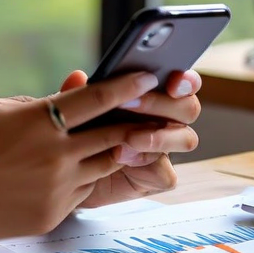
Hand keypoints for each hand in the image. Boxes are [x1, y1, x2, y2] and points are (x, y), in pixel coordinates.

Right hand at [0, 71, 161, 241]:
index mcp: (40, 122)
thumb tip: (66, 97)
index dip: (124, 88)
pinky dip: (77, 181)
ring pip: (98, 169)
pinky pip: (76, 195)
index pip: (95, 100)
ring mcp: (54, 191)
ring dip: (106, 154)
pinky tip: (67, 173)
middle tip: (150, 115)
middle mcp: (55, 158)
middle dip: (131, 125)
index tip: (146, 78)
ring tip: (117, 142)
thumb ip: (34, 105)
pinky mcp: (48, 217)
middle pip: (110, 137)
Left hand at [57, 68, 201, 207]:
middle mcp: (162, 118)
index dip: (184, 80)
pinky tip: (123, 158)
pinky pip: (166, 173)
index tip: (172, 81)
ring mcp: (162, 148)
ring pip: (185, 138)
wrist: (65, 172)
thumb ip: (77, 93)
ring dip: (161, 135)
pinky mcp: (154, 175)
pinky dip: (147, 164)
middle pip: (188, 108)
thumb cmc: (75, 130)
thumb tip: (78, 76)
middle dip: (163, 103)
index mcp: (149, 93)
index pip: (180, 81)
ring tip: (130, 136)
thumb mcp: (72, 108)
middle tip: (130, 103)